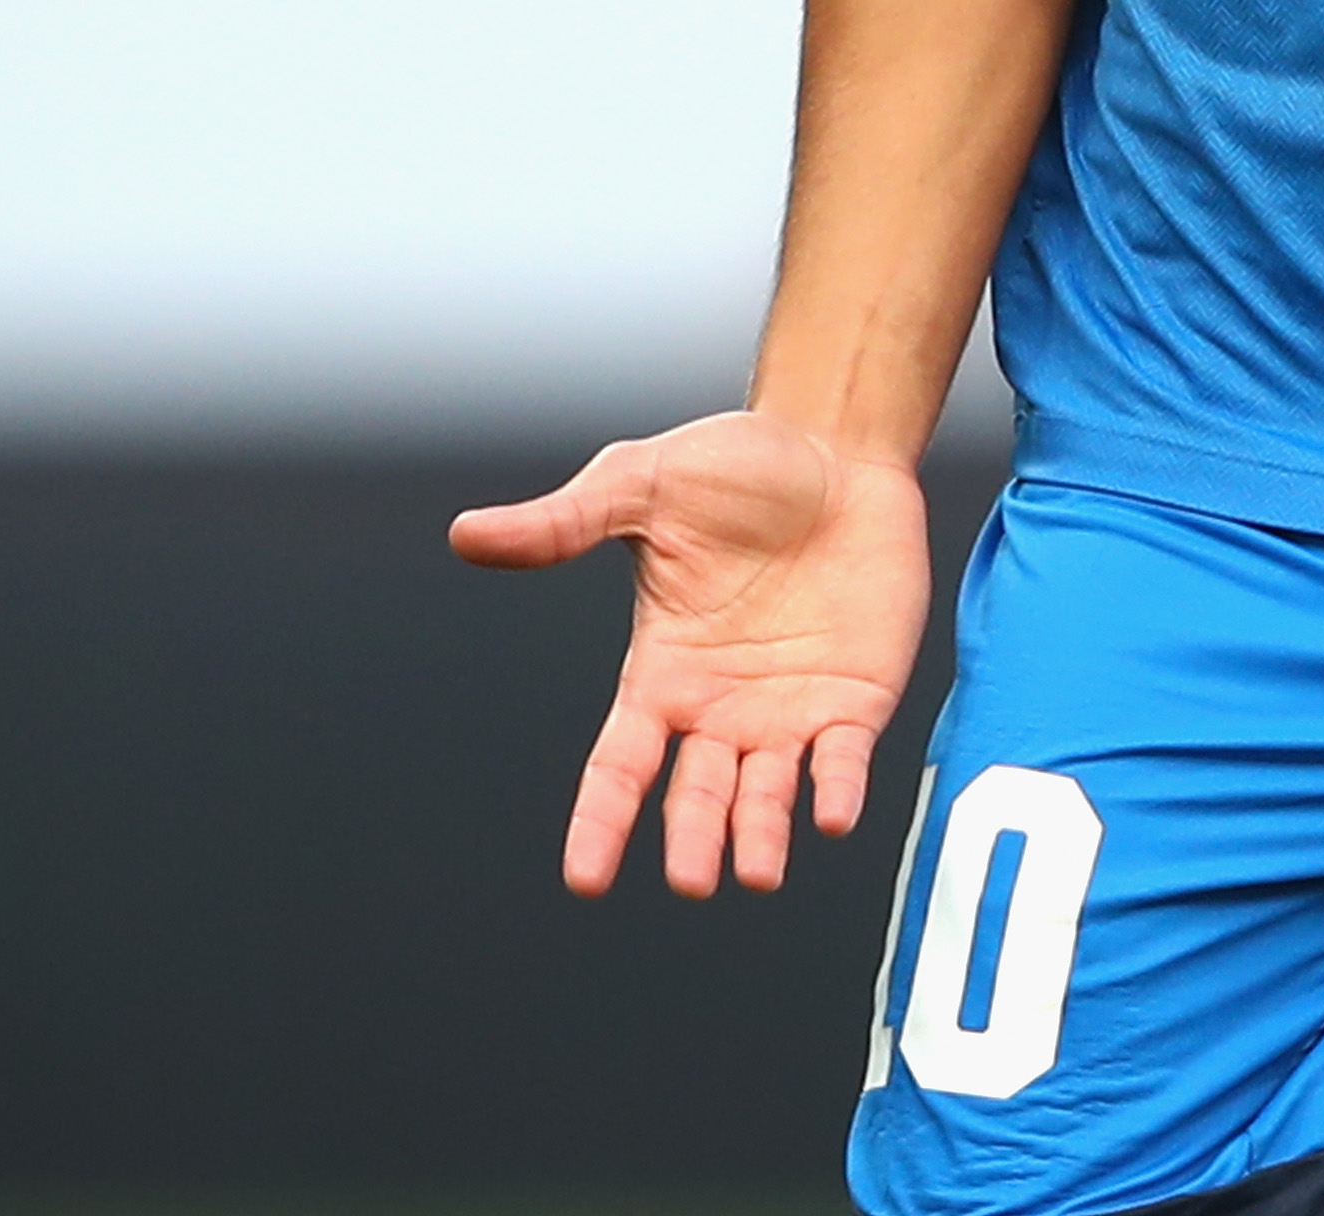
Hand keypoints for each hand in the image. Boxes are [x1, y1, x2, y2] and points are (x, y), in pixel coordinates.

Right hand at [448, 410, 932, 896]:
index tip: (585, 878)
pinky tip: (833, 816)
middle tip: (690, 878)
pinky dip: (837, 789)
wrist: (837, 444)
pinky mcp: (856, 695)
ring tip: (755, 871)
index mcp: (663, 672)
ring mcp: (790, 708)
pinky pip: (843, 758)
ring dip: (760, 835)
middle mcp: (722, 708)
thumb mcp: (641, 486)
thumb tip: (467, 533)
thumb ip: (564, 523)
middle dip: (693, 838)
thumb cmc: (738, 465)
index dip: (602, 820)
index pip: (622, 765)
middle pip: (696, 794)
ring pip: (767, 793)